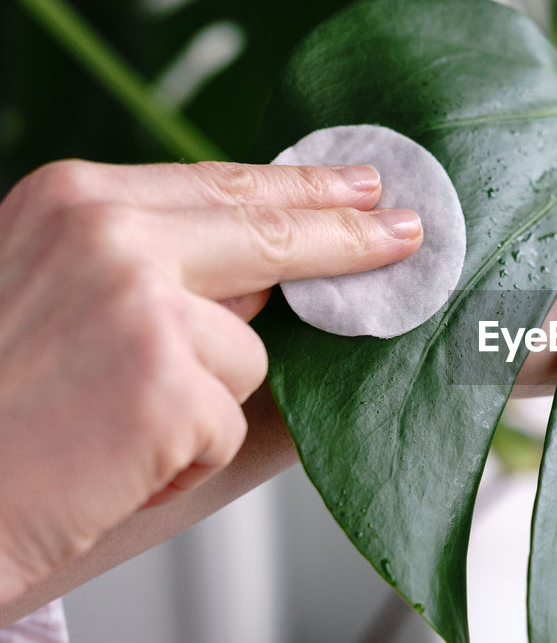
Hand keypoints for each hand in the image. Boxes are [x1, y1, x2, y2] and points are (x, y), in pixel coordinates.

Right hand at [0, 159, 421, 602]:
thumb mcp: (59, 305)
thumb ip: (168, 284)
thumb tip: (296, 293)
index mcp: (74, 200)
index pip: (223, 184)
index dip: (304, 187)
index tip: (366, 183)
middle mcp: (109, 231)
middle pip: (276, 230)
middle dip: (352, 237)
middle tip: (412, 231)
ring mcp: (142, 301)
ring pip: (253, 352)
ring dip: (205, 401)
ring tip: (108, 425)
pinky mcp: (169, 381)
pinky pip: (233, 419)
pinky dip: (187, 454)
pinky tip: (113, 459)